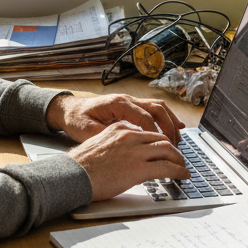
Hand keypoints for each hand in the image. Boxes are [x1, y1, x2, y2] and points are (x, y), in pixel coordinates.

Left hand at [46, 93, 184, 143]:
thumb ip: (106, 136)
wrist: (68, 110)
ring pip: (158, 106)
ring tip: (179, 138)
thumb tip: (125, 145)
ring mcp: (130, 101)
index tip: (164, 147)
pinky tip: (174, 128)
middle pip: (156, 108)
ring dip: (170, 121)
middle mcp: (127, 99)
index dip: (156, 133)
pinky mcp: (130, 106)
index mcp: (118, 104)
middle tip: (176, 145)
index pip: (144, 117)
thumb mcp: (87, 131)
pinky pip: (153, 109)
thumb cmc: (76, 120)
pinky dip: (165, 118)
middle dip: (169, 126)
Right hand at [67, 122, 189, 200]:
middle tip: (178, 158)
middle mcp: (129, 136)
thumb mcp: (97, 146)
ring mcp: (135, 151)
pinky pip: (166, 167)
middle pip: (160, 138)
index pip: (146, 131)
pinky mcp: (139, 168)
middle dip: (172, 148)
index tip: (164, 148)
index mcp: (118, 129)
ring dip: (178, 159)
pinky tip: (183, 175)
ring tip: (183, 167)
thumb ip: (113, 146)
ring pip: (167, 149)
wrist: (71, 176)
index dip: (159, 141)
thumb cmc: (79, 167)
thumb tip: (121, 157)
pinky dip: (178, 170)